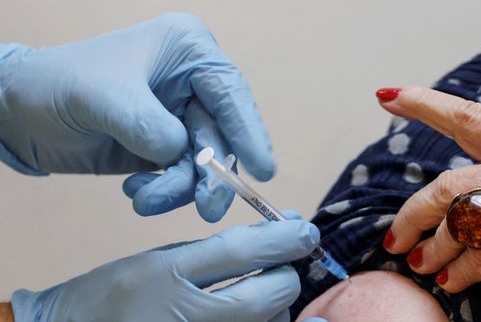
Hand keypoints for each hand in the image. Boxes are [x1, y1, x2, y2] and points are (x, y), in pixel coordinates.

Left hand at [0, 13, 274, 220]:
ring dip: (182, 188)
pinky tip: (137, 193)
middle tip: (209, 209)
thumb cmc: (58, 85)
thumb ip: (148, 125)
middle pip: (223, 132)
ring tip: (144, 201)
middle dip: (215, 173)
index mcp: (188, 49)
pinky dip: (165, 191)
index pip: (230, 92)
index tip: (263, 169)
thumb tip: (181, 153)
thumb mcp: (104, 98)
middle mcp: (191, 80)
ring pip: (204, 160)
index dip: (249, 131)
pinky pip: (182, 175)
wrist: (14, 111)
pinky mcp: (162, 145)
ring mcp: (178, 115)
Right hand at [9, 219, 323, 321]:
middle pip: (271, 293)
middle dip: (286, 274)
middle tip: (281, 267)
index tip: (304, 230)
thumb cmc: (112, 297)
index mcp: (167, 274)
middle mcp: (184, 314)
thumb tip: (281, 234)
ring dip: (276, 307)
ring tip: (259, 295)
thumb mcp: (156, 259)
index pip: (245, 250)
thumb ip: (215, 252)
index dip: (287, 236)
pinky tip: (280, 318)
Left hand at [376, 87, 480, 314]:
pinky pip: (475, 260)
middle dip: (412, 212)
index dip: (426, 105)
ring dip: (433, 249)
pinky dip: (459, 274)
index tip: (389, 97)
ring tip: (425, 265)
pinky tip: (455, 281)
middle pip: (449, 184)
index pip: (472, 119)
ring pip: (456, 224)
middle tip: (395, 234)